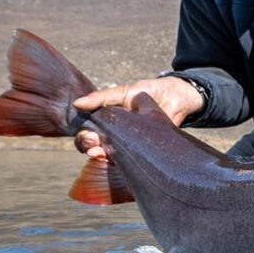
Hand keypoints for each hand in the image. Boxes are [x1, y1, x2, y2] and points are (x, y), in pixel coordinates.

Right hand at [72, 77, 204, 158]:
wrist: (176, 97)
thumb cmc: (149, 91)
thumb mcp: (123, 92)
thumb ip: (101, 98)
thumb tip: (77, 104)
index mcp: (107, 120)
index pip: (88, 132)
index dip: (83, 136)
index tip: (87, 134)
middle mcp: (114, 134)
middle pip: (93, 146)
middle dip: (88, 146)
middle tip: (92, 142)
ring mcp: (127, 145)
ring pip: (107, 155)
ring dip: (99, 155)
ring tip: (98, 152)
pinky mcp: (142, 151)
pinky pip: (126, 161)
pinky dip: (116, 161)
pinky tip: (112, 158)